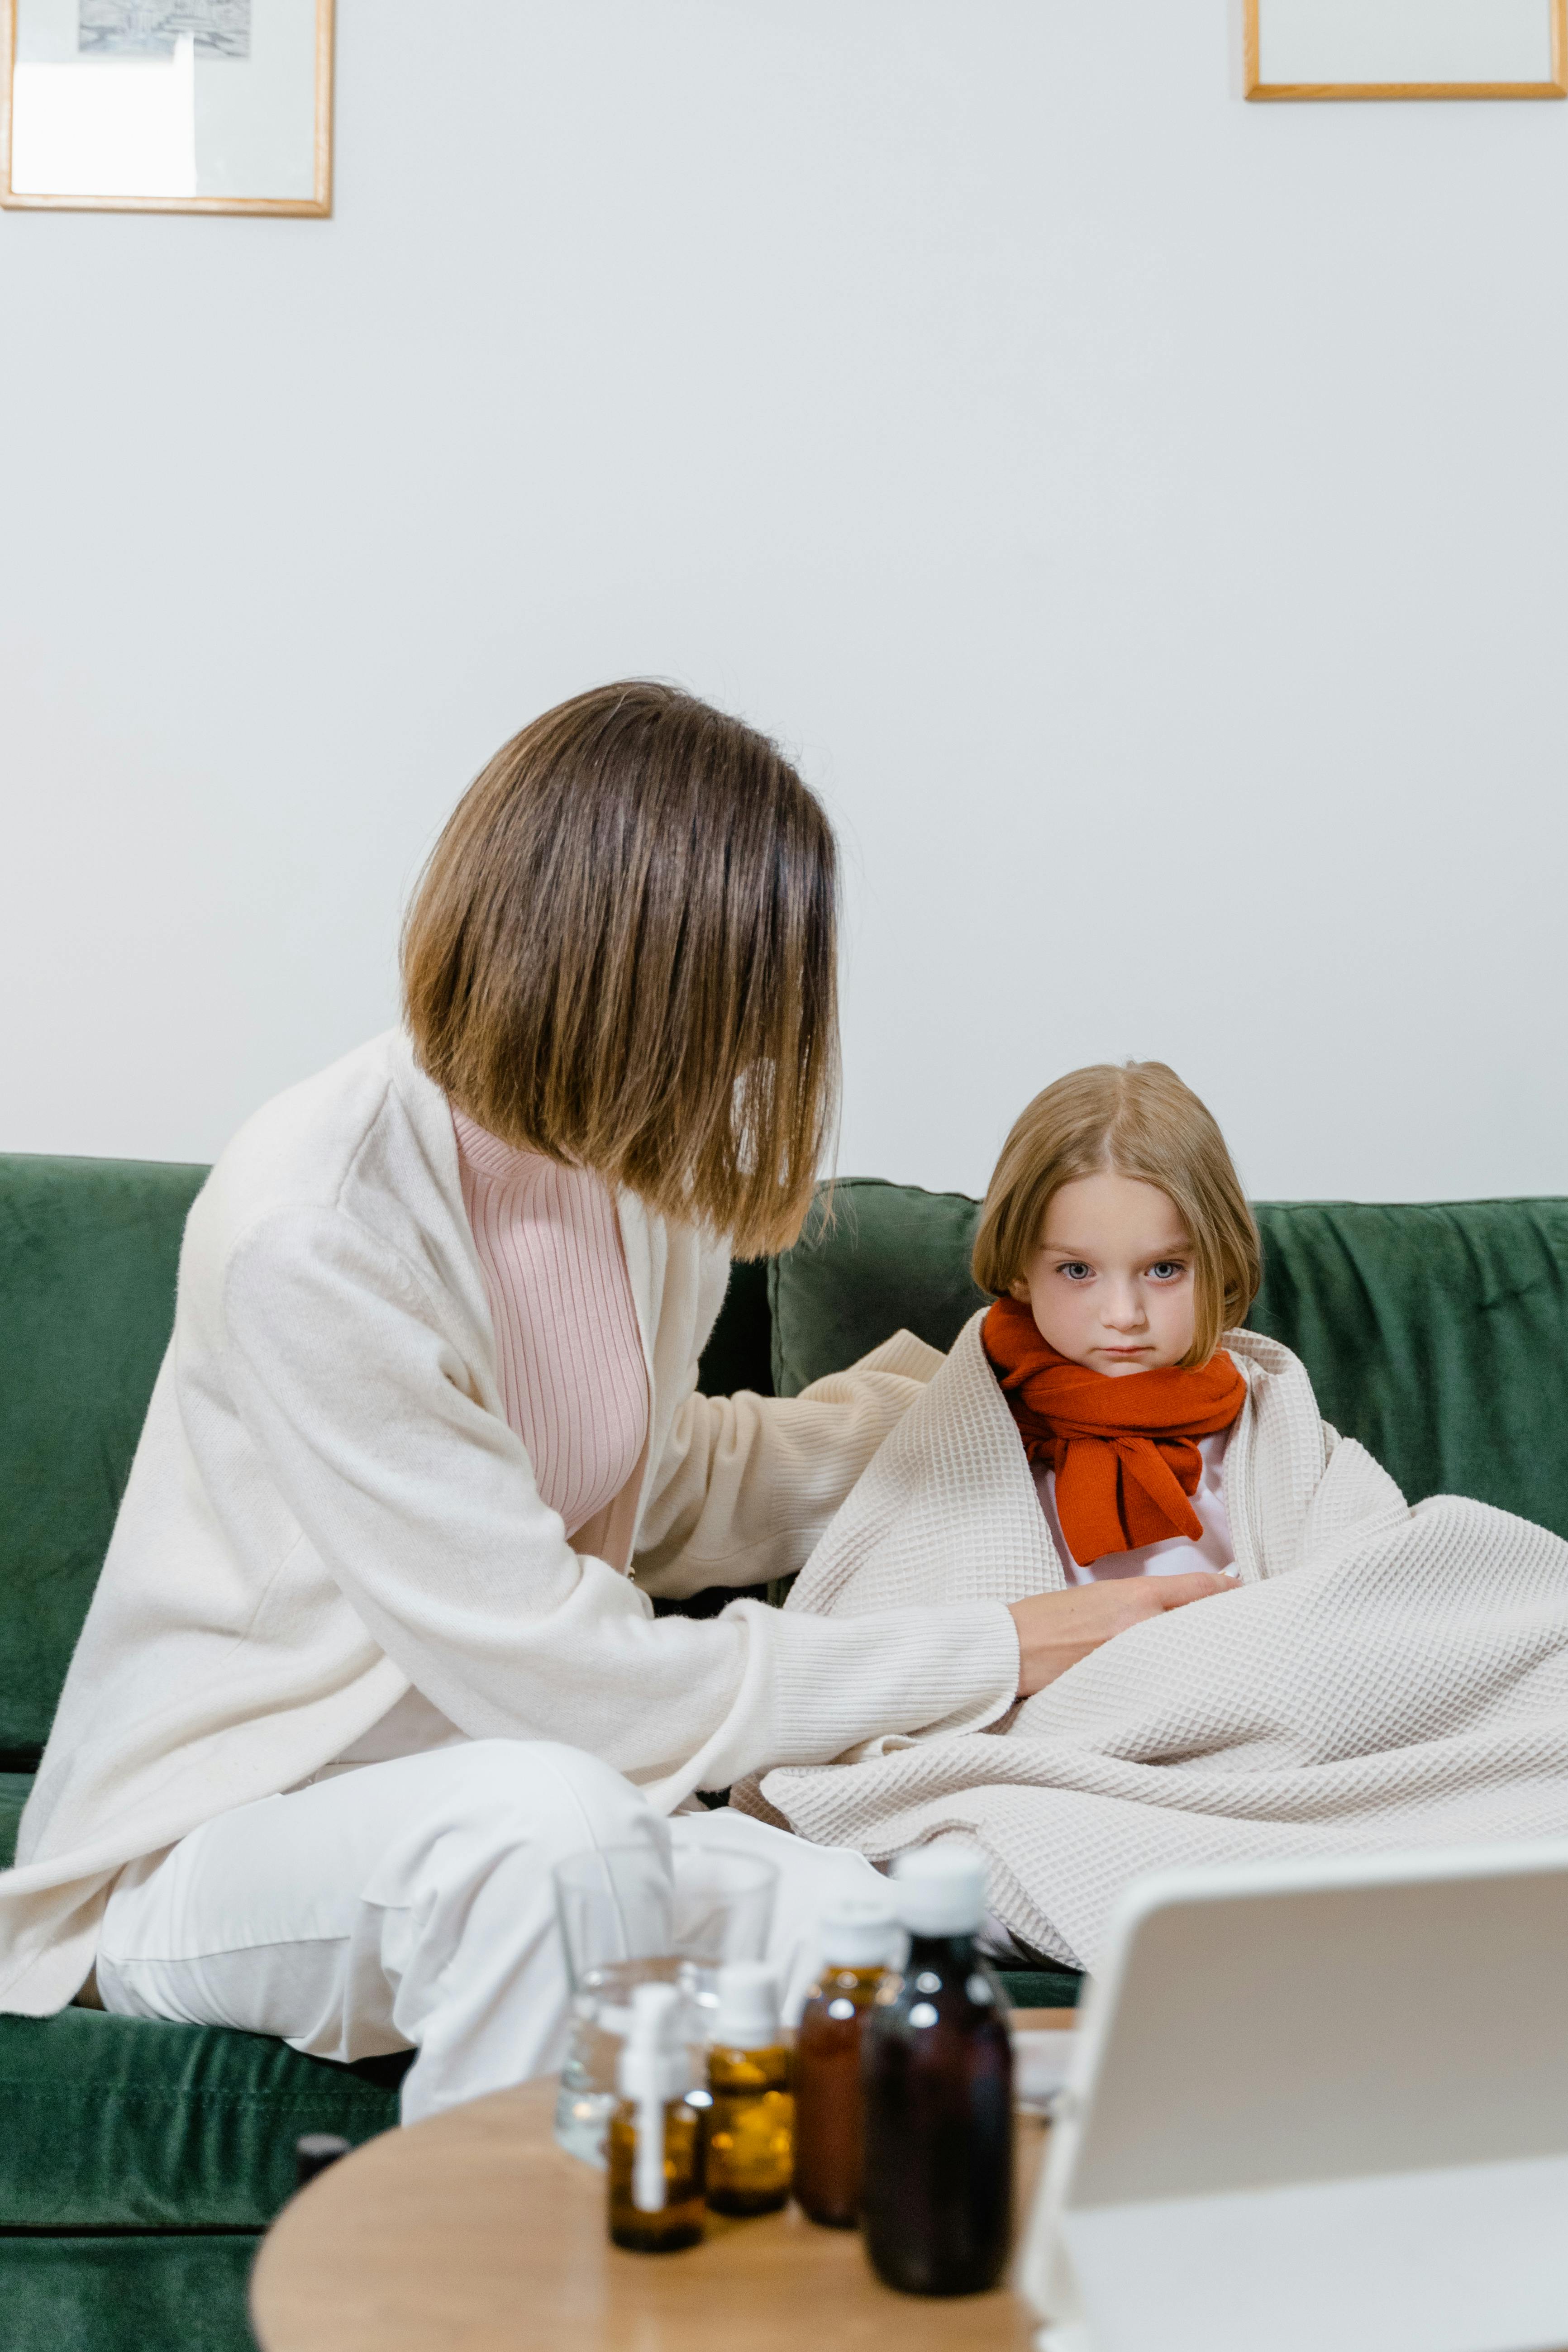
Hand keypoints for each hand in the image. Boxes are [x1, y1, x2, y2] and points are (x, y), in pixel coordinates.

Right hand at [1006, 1572, 1235, 1697]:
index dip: (1228, 1590)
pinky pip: (1162, 1687)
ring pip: (1187, 1658)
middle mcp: (1142, 1627)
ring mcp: (1136, 1662)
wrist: (1010, 1648)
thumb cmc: (1045, 1619)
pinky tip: (1177, 1688)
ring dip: (1200, 1658)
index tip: (1243, 1593)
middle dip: (1220, 1628)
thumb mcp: (1096, 1596)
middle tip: (1236, 1632)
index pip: (1199, 1589)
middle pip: (1203, 1626)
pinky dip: (1172, 1685)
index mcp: (1135, 1596)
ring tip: (1213, 1662)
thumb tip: (1172, 1610)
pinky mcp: (1125, 1692)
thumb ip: (1138, 1602)